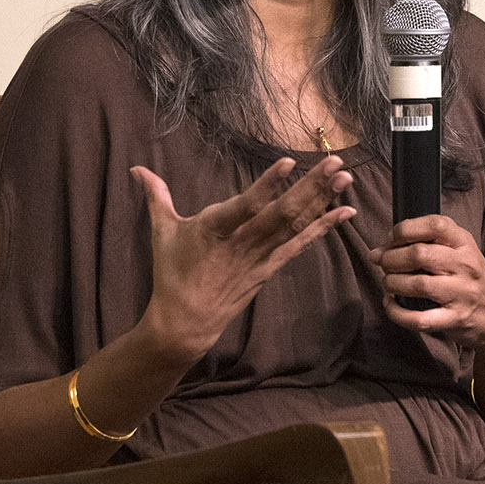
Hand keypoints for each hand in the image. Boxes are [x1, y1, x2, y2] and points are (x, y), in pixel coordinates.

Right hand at [133, 157, 355, 357]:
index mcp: (215, 229)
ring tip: (345, 176)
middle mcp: (244, 242)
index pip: (247, 205)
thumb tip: (137, 169)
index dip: (268, 184)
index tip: (289, 162)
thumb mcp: (163, 232)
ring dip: (323, 200)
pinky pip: (301, 244)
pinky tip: (346, 213)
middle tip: (336, 162)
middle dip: (311, 186)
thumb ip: (156, 196)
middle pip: (283, 212)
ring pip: (296, 225)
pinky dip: (323, 227)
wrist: (186, 321)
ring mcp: (261, 256)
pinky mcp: (271, 267)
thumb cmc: (173, 273)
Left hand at [368, 215, 484, 351]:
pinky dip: (397, 313)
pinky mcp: (455, 319)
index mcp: (465, 244)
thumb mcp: (460, 253)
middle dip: (391, 259)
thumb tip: (379, 251)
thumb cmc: (471, 281)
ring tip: (388, 284)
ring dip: (392, 283)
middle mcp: (465, 266)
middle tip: (384, 264)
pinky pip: (419, 318)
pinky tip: (391, 306)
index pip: (434, 225)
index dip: (405, 230)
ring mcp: (461, 294)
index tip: (392, 239)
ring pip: (417, 284)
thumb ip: (427, 245)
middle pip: (419, 254)